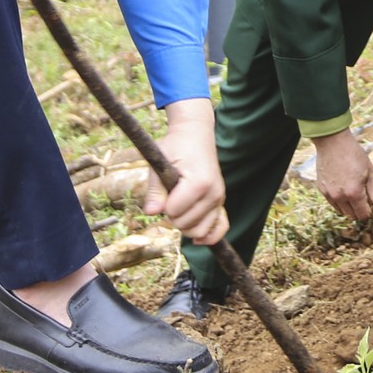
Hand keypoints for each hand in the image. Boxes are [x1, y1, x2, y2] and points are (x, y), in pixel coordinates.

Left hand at [143, 99, 228, 244]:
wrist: (196, 134)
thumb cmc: (176, 146)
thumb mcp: (160, 162)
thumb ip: (155, 190)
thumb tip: (152, 212)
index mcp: (199, 183)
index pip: (174, 212)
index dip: (163, 205)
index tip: (163, 189)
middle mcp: (214, 193)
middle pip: (186, 224)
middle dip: (172, 217)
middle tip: (168, 198)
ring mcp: (219, 198)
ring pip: (201, 231)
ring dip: (185, 226)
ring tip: (179, 210)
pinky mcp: (221, 201)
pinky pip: (220, 228)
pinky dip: (209, 237)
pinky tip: (197, 238)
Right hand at [311, 130, 372, 221]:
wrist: (333, 142)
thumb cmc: (354, 154)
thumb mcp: (370, 173)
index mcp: (354, 193)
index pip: (364, 215)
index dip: (371, 211)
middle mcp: (340, 197)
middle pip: (353, 216)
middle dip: (361, 209)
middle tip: (365, 196)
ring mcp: (329, 194)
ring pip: (342, 212)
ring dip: (350, 207)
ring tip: (354, 190)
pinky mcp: (321, 190)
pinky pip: (333, 203)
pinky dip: (340, 200)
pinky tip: (343, 187)